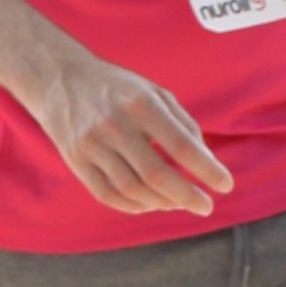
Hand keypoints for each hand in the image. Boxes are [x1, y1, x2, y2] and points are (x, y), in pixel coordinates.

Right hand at [28, 41, 230, 222]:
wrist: (59, 80)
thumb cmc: (117, 88)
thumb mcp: (154, 91)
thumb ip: (182, 123)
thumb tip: (206, 160)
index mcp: (141, 104)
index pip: (181, 145)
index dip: (207, 169)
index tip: (226, 185)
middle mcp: (115, 125)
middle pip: (156, 174)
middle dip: (187, 195)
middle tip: (206, 206)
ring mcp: (92, 145)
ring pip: (132, 190)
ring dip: (162, 203)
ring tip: (179, 203)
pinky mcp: (76, 162)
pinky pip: (108, 195)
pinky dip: (134, 206)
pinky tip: (151, 204)